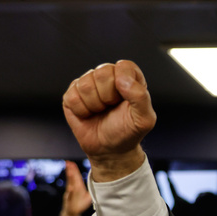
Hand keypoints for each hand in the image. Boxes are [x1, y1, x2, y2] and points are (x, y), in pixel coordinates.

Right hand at [60, 161, 90, 215]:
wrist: (72, 212)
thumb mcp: (87, 198)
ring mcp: (71, 194)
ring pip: (70, 184)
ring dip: (69, 177)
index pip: (77, 178)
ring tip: (68, 170)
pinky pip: (70, 196)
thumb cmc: (80, 204)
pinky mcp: (69, 199)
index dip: (75, 171)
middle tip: (69, 163)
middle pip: (73, 178)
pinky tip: (71, 188)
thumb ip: (90, 193)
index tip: (72, 163)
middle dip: (71, 170)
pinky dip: (71, 192)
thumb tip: (98, 187)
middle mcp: (74, 189)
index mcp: (79, 188)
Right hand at [62, 60, 155, 180]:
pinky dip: (82, 111)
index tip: (125, 100)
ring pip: (85, 85)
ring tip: (100, 112)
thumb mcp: (144, 119)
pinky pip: (72, 96)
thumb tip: (121, 79)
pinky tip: (88, 115)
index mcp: (128, 77)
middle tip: (111, 108)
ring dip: (94, 105)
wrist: (110, 149)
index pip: (124, 66)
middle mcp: (108, 76)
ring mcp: (88, 83)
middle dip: (108, 97)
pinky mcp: (72, 94)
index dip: (123, 83)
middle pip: (102, 72)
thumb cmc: (128, 132)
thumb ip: (140, 97)